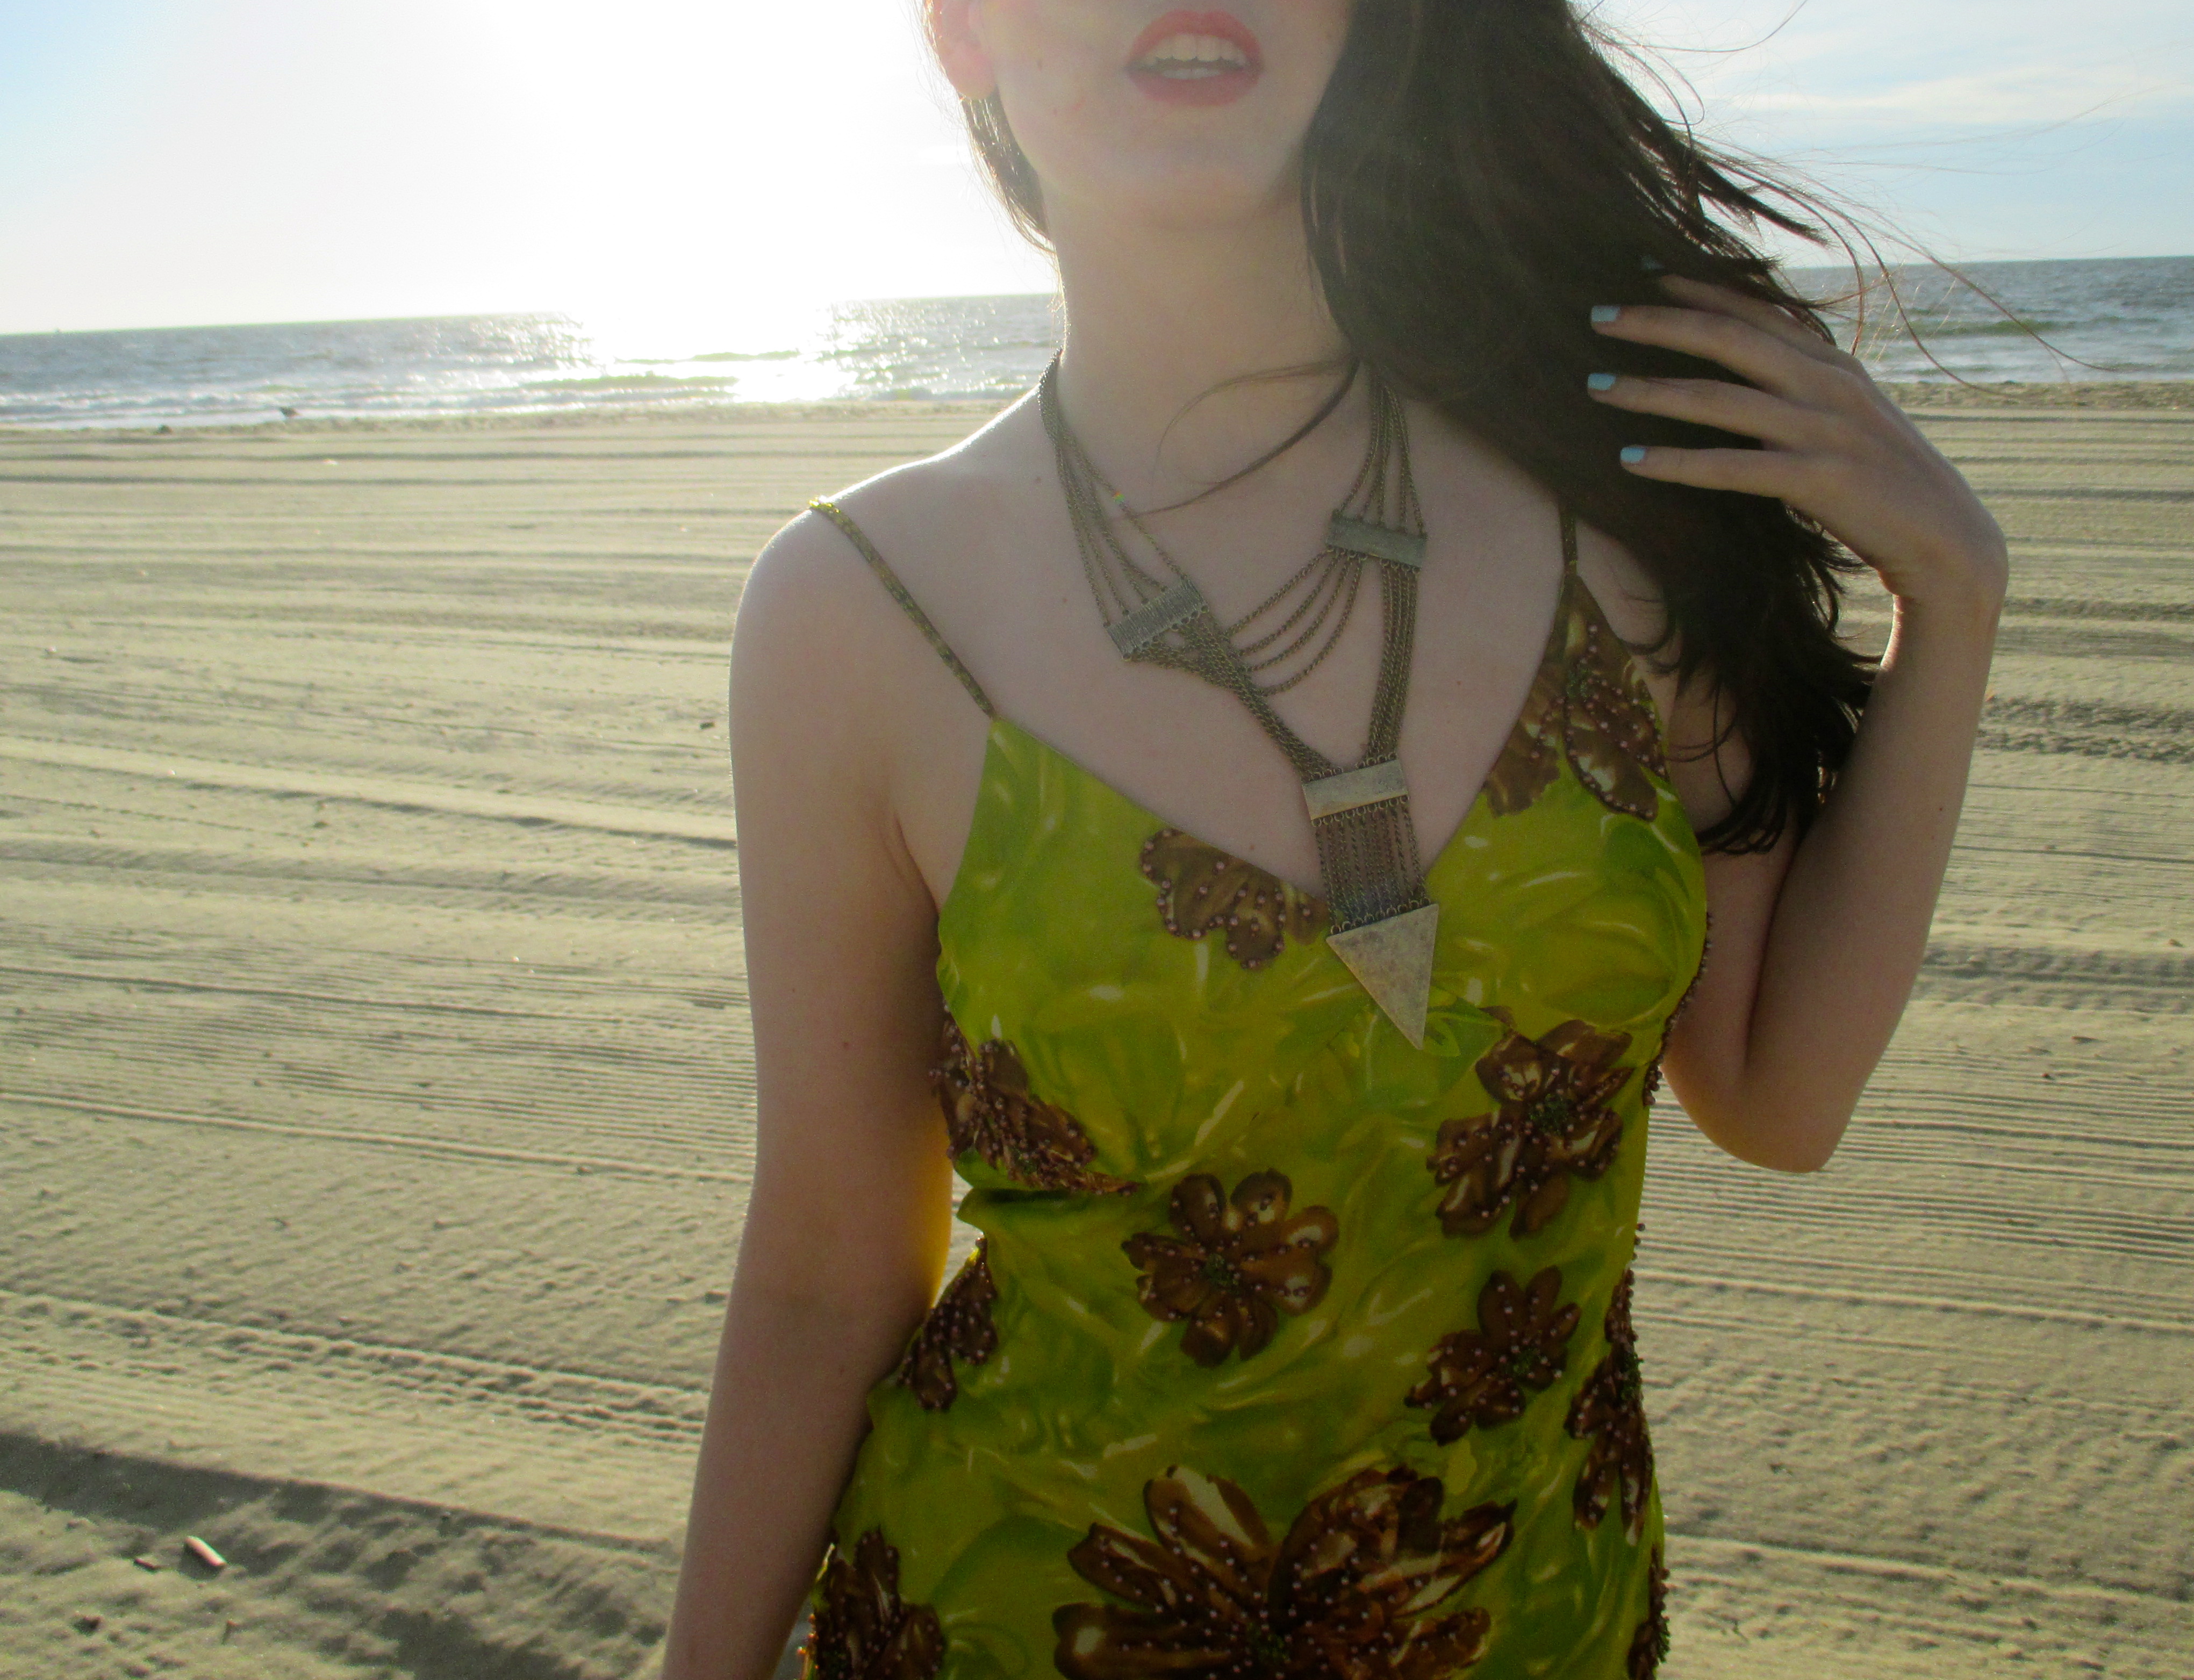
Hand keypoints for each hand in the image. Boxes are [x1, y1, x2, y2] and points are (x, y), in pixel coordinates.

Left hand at [1586, 276, 2008, 621]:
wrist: (1947, 539)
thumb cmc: (1884, 481)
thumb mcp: (1849, 415)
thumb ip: (1804, 383)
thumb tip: (1748, 362)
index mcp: (1833, 362)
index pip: (1753, 310)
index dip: (1695, 288)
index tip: (1640, 275)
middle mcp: (1827, 385)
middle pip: (1725, 338)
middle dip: (1656, 322)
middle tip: (1596, 315)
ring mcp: (1824, 430)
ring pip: (1717, 400)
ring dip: (1648, 391)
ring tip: (1593, 386)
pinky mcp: (1819, 480)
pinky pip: (1731, 467)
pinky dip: (1676, 462)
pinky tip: (1629, 460)